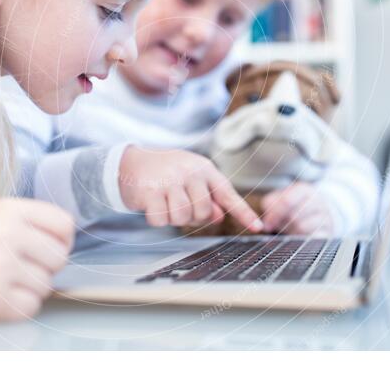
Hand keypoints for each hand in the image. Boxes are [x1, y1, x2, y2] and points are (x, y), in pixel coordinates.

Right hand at [0, 198, 73, 321]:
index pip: (65, 224)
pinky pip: (31, 307)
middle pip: (60, 257)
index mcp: (8, 209)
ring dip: (30, 289)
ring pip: (47, 284)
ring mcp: (0, 266)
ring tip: (2, 281)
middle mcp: (6, 234)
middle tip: (20, 269)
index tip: (47, 249)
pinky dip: (18, 307)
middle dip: (46, 268)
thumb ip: (30, 223)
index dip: (62, 240)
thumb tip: (70, 240)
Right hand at [118, 146, 263, 232]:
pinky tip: (151, 204)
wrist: (131, 161)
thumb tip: (219, 216)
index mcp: (204, 169)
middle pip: (203, 212)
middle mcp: (189, 172)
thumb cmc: (166, 174)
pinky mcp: (150, 191)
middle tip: (178, 205)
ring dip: (172, 218)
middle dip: (192, 217)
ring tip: (165, 203)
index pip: (228, 194)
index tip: (258, 227)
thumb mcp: (190, 180)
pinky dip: (156, 219)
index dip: (243, 212)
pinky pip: (160, 220)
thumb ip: (207, 197)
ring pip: (182, 218)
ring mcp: (169, 180)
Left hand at [260, 182, 336, 234]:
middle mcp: (318, 201)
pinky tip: (298, 238)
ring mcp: (325, 217)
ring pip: (303, 228)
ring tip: (288, 230)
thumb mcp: (282, 198)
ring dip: (291, 232)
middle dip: (282, 225)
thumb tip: (265, 220)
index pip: (287, 201)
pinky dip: (303, 241)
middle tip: (276, 228)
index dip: (274, 215)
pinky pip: (314, 239)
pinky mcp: (328, 232)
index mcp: (304, 190)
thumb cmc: (296, 205)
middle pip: (294, 217)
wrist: (320, 211)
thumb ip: (270, 204)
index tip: (266, 225)